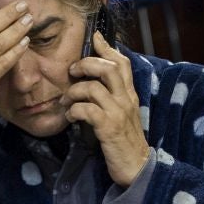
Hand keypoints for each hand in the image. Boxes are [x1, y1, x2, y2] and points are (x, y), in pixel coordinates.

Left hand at [66, 31, 152, 187]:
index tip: (94, 36)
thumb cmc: (125, 140)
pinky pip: (87, 110)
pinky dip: (74, 110)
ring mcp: (118, 113)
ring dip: (74, 91)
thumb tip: (94, 82)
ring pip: (93, 88)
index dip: (107, 47)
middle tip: (72, 71)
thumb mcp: (123, 113)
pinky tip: (70, 117)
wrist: (138, 168)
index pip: (121, 62)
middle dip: (86, 64)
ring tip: (65, 100)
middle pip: (108, 68)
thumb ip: (113, 96)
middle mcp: (126, 99)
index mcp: (130, 94)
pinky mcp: (109, 128)